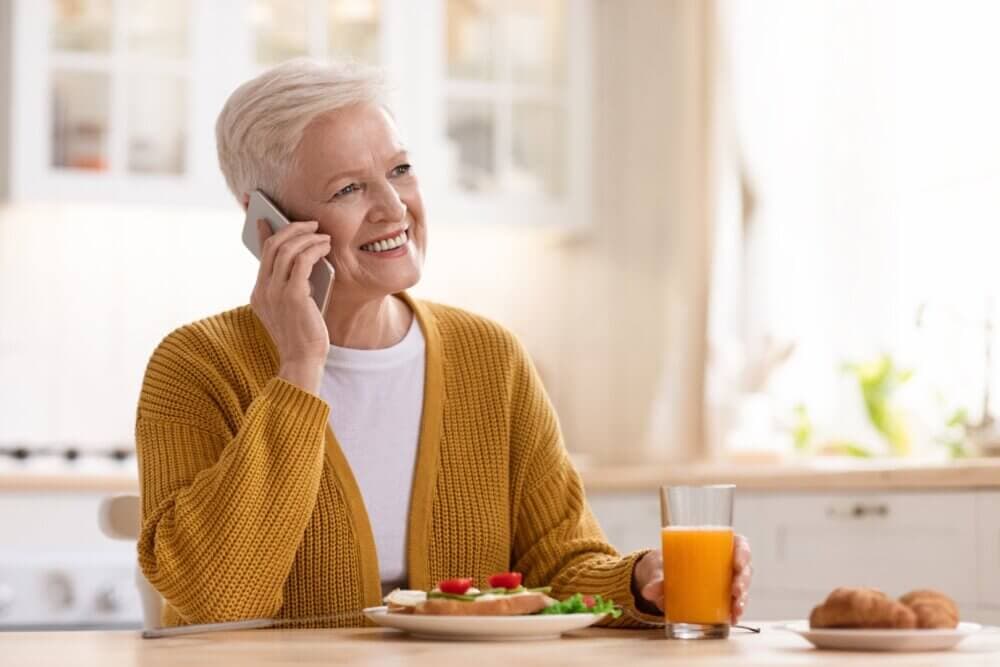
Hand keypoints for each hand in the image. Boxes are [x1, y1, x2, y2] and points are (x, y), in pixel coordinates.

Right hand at [250, 219, 330, 394]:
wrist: (302, 360)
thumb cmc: (303, 335)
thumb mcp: (292, 307)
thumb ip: (291, 284)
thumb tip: (302, 258)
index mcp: (259, 293)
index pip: (261, 254)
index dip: (264, 233)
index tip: (268, 217)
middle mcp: (263, 290)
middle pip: (273, 246)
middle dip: (292, 229)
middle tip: (311, 224)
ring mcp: (275, 293)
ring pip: (287, 249)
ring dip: (307, 237)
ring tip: (322, 235)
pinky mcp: (293, 296)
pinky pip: (302, 261)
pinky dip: (314, 248)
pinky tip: (325, 247)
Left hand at [633, 533, 752, 622]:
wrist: (660, 576)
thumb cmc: (666, 563)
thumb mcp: (661, 567)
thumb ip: (657, 579)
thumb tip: (649, 592)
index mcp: (715, 546)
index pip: (738, 544)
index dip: (743, 552)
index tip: (738, 562)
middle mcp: (725, 563)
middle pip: (744, 568)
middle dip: (743, 580)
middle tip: (736, 591)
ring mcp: (725, 581)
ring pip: (742, 587)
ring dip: (742, 599)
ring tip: (736, 610)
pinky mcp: (722, 597)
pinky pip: (734, 603)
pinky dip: (734, 612)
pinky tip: (733, 619)